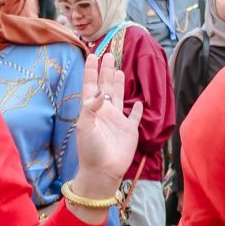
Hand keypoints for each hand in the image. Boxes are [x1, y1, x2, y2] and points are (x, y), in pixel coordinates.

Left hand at [74, 55, 143, 196]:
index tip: (92, 55)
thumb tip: (100, 92)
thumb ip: (91, 107)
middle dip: (106, 70)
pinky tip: (139, 102)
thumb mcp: (85, 126)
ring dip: (118, 84)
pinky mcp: (129, 130)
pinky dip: (138, 109)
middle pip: (106, 86)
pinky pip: (135, 116)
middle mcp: (105, 112)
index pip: (91, 85)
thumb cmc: (90, 150)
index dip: (91, 70)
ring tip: (119, 70)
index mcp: (92, 109)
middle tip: (109, 54)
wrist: (103, 171)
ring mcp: (117, 120)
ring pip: (119, 96)